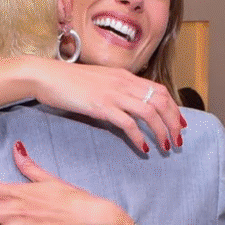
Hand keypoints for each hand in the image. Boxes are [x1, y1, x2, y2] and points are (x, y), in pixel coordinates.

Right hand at [32, 60, 184, 153]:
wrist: (45, 76)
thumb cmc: (69, 81)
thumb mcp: (100, 81)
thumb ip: (117, 90)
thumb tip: (130, 106)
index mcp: (125, 76)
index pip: (160, 90)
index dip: (174, 108)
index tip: (179, 123)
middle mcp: (124, 83)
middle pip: (161, 101)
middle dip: (173, 122)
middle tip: (177, 140)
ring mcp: (113, 94)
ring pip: (150, 112)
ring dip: (162, 131)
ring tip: (165, 146)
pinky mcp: (101, 106)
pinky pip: (128, 124)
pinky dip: (139, 137)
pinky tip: (143, 148)